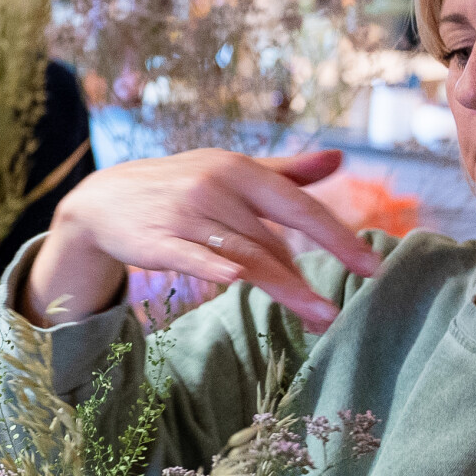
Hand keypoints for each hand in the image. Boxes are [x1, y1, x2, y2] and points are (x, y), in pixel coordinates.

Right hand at [26, 148, 381, 334]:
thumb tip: (339, 157)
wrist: (104, 198)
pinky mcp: (158, 241)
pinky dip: (212, 266)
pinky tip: (235, 281)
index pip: (298, 206)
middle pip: (273, 242)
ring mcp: (185, 215)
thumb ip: (285, 170)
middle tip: (339, 313)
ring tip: (318, 318)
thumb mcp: (229, 169)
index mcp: (239, 170)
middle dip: (308, 280)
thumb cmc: (179, 184)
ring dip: (284, 289)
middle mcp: (215, 188)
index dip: (337, 236)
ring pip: (243, 256)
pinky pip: (191, 256)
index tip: (371, 266)